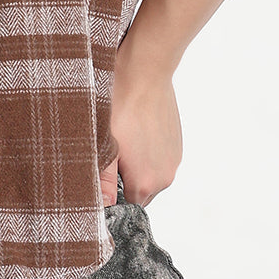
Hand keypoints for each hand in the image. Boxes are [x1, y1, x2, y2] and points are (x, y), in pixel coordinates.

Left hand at [99, 40, 183, 205]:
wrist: (145, 71)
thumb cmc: (120, 104)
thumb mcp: (104, 143)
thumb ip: (103, 180)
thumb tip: (103, 206)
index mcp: (145, 183)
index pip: (125, 206)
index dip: (110, 193)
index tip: (101, 174)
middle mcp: (165, 178)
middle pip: (139, 192)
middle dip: (123, 180)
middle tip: (108, 153)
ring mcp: (174, 159)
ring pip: (150, 174)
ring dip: (136, 164)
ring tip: (122, 138)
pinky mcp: (177, 143)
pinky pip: (160, 158)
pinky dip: (148, 151)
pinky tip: (135, 129)